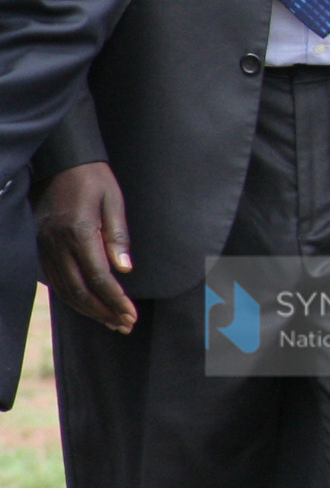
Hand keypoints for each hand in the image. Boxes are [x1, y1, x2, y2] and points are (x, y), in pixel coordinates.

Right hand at [37, 163, 135, 332]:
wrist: (59, 162)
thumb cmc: (92, 178)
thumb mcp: (113, 200)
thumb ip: (118, 235)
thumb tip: (124, 269)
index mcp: (78, 232)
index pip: (99, 277)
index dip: (115, 299)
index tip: (131, 314)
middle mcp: (57, 245)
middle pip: (80, 291)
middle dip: (104, 311)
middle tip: (125, 325)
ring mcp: (44, 248)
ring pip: (65, 290)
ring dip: (89, 310)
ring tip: (112, 322)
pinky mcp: (40, 248)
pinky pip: (55, 281)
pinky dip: (72, 298)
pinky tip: (88, 306)